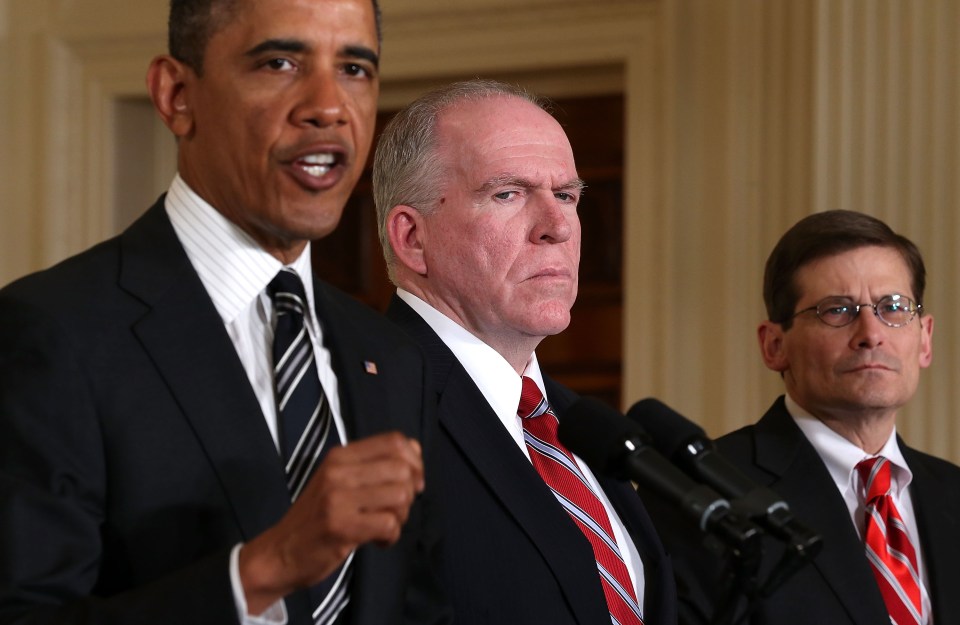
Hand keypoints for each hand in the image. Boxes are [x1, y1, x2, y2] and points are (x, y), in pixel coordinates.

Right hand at [239, 431, 423, 613]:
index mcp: (340, 456)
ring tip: (385, 526)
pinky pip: (389, 524)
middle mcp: (339, 471)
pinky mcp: (341, 526)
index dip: (415, 461)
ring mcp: (338, 498)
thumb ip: (373, 465)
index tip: (413, 482)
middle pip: (402, 469)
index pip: (394, 442)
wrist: (280, 553)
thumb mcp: (338, 480)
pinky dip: (391, 536)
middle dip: (410, 493)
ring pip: (400, 495)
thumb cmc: (315, 518)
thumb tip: (415, 451)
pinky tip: (378, 541)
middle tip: (397, 510)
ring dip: (401, 516)